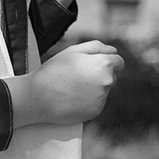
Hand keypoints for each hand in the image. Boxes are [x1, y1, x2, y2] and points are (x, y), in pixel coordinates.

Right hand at [4, 40, 123, 126]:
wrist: (39, 97)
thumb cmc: (54, 70)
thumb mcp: (73, 51)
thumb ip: (97, 47)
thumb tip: (113, 51)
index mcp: (104, 65)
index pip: (119, 63)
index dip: (107, 62)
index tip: (94, 65)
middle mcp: (107, 82)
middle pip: (111, 77)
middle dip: (100, 75)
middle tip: (78, 77)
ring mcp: (102, 99)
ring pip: (103, 91)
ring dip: (93, 89)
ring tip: (72, 88)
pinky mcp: (95, 112)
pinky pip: (96, 104)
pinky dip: (88, 101)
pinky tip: (72, 99)